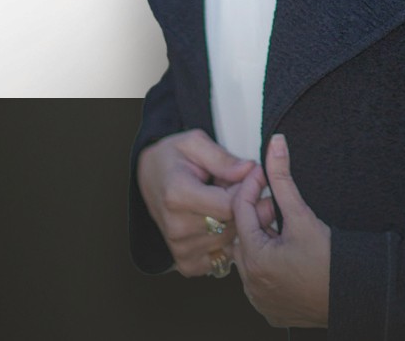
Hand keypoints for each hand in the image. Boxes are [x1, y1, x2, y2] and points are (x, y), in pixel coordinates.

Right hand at [137, 128, 254, 276]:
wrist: (149, 177)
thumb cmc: (172, 157)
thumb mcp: (195, 142)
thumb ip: (222, 158)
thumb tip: (249, 170)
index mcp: (177, 195)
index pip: (229, 205)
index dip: (248, 189)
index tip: (254, 175)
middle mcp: (176, 227)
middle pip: (232, 224)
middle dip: (245, 205)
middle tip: (242, 187)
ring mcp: (180, 248)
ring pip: (230, 241)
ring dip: (237, 222)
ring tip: (227, 202)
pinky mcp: (186, 262)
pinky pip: (222, 257)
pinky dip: (228, 241)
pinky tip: (222, 222)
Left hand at [232, 134, 330, 327]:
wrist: (354, 296)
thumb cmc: (330, 262)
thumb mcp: (302, 215)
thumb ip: (283, 178)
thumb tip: (275, 145)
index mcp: (255, 259)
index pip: (240, 210)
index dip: (252, 186)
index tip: (264, 173)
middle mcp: (251, 283)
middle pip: (243, 234)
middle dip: (257, 214)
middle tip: (279, 202)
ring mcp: (260, 300)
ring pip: (250, 258)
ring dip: (263, 239)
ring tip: (286, 227)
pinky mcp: (271, 310)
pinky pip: (260, 280)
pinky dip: (268, 263)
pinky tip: (288, 253)